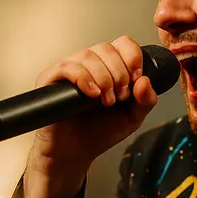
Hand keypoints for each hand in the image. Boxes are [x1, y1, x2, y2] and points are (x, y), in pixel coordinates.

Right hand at [30, 36, 157, 171]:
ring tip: (106, 100)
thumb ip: (146, 100)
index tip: (136, 78)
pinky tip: (91, 95)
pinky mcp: (50, 80)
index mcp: (108, 67)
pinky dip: (83, 79)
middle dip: (119, 72)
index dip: (132, 57)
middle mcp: (88, 65)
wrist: (76, 153)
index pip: (122, 43)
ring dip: (103, 77)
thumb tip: (145, 81)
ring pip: (87, 55)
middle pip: (106, 47)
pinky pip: (66, 67)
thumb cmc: (99, 132)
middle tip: (120, 95)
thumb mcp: (132, 117)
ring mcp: (68, 70)